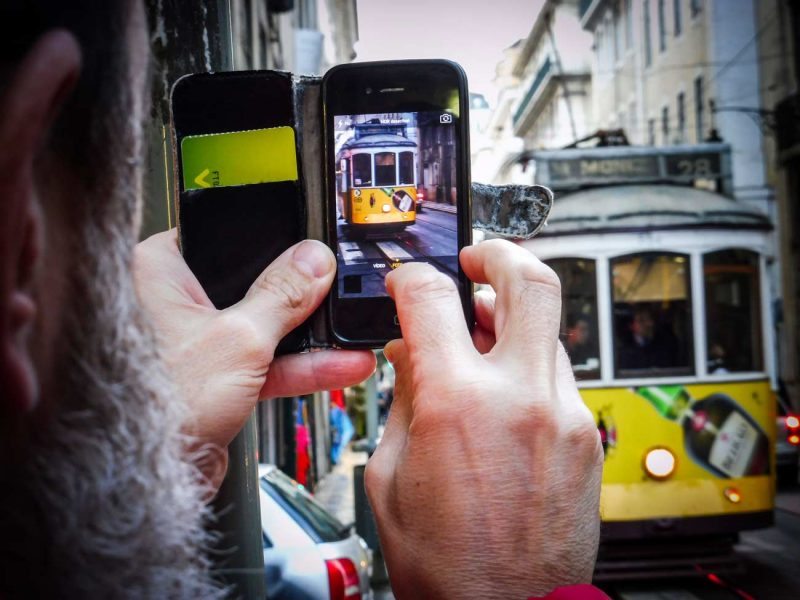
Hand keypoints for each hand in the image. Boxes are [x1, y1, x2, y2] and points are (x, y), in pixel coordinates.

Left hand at [134, 230, 374, 487]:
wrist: (153, 479)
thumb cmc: (161, 403)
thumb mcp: (240, 337)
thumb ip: (283, 295)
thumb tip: (313, 259)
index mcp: (159, 273)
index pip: (222, 238)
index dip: (266, 242)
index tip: (306, 249)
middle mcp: (174, 304)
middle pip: (250, 284)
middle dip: (298, 297)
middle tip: (336, 292)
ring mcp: (197, 343)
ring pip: (261, 329)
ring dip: (308, 338)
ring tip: (351, 334)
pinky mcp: (214, 378)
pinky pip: (263, 363)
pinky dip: (297, 367)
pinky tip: (339, 365)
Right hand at [365, 239, 602, 598]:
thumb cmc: (449, 563)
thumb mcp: (392, 475)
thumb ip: (404, 399)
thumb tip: (411, 353)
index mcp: (458, 405)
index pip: (433, 297)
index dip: (413, 276)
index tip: (407, 281)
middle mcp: (522, 398)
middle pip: (530, 281)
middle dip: (499, 253)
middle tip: (477, 258)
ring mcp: (565, 415)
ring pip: (548, 328)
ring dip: (512, 318)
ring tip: (480, 336)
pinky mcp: (587, 437)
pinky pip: (558, 375)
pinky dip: (527, 365)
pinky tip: (502, 391)